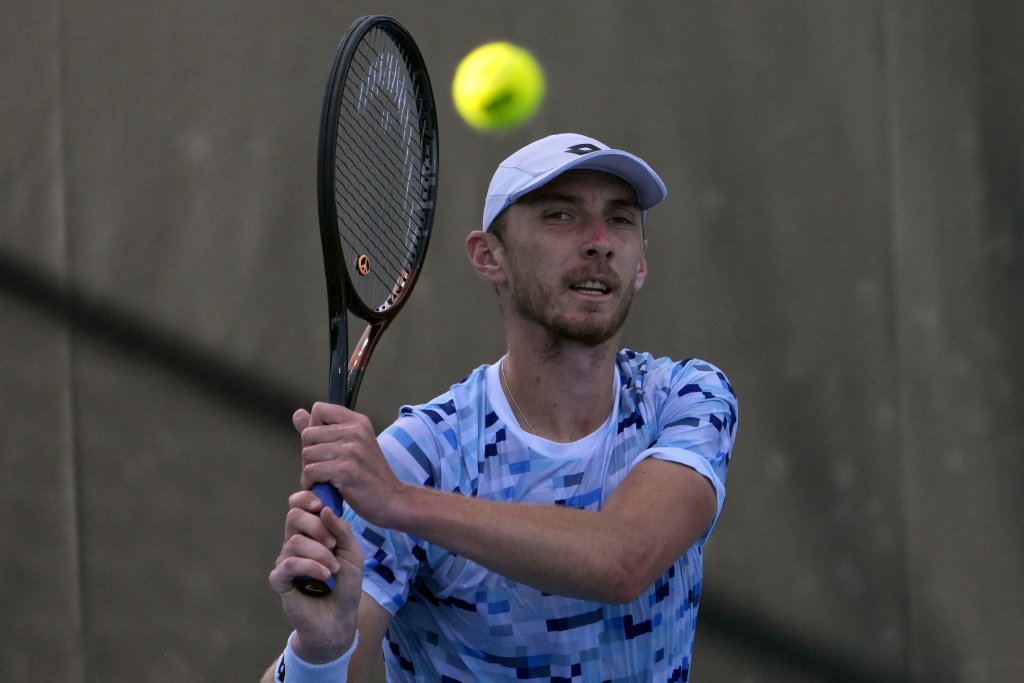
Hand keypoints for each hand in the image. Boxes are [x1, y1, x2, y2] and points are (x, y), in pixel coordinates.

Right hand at [267, 490, 361, 662]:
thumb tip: (325, 509)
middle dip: (317, 526)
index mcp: (310, 532)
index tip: (320, 506)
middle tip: (334, 544)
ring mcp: (285, 561)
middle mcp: (294, 543)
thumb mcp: (353, 553)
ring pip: (294, 541)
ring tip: (333, 569)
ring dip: (320, 553)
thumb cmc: (346, 584)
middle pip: (293, 516)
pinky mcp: (279, 580)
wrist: (340, 617)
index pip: (298, 505)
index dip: (305, 499)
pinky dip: (311, 567)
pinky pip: (288, 564)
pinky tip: (324, 576)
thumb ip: (342, 530)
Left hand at [293, 403, 406, 527]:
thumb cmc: (370, 476)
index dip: (314, 428)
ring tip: (324, 479)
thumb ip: (322, 430)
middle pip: (308, 434)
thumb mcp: (350, 446)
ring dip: (309, 471)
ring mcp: (351, 450)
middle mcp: (355, 431)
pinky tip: (323, 488)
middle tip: (323, 468)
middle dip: (309, 454)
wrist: (393, 500)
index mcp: (357, 421)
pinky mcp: (345, 470)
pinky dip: (311, 483)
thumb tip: (298, 414)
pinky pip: (311, 471)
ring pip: (307, 454)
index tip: (324, 446)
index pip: (319, 410)